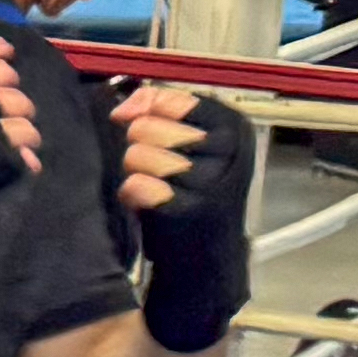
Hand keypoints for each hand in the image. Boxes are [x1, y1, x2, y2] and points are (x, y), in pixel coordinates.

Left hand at [108, 74, 253, 354]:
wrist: (207, 257)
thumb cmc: (192, 192)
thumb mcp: (191, 144)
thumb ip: (159, 110)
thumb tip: (123, 106)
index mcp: (234, 127)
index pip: (174, 99)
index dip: (145, 109)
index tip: (136, 123)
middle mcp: (229, 152)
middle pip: (147, 127)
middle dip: (138, 146)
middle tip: (153, 168)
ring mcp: (212, 182)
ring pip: (138, 155)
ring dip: (133, 171)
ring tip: (151, 186)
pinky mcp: (189, 212)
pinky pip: (137, 185)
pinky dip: (131, 194)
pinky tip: (144, 204)